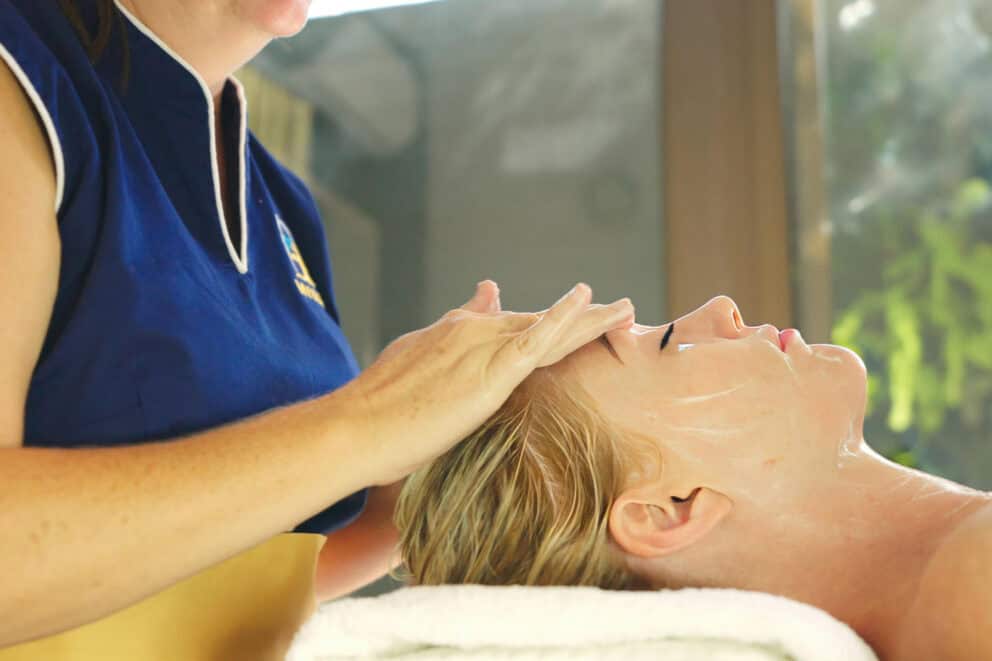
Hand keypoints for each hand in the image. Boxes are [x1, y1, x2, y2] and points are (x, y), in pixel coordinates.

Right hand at [339, 281, 634, 485]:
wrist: (355, 428)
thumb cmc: (375, 414)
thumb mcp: (410, 369)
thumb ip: (438, 350)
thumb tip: (453, 344)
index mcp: (451, 335)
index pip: (505, 325)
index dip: (540, 322)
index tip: (565, 314)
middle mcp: (469, 331)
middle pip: (534, 322)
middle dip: (576, 316)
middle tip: (611, 307)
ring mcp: (480, 347)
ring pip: (547, 327)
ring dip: (588, 316)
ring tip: (623, 309)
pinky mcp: (490, 371)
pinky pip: (538, 339)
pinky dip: (565, 318)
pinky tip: (590, 303)